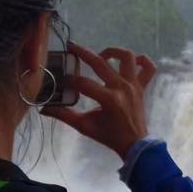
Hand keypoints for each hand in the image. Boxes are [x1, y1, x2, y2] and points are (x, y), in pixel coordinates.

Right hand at [40, 42, 156, 159]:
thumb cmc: (109, 135)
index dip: (69, 80)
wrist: (135, 144)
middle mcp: (122, 87)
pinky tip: (130, 62)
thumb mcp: (85, 126)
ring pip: (128, 58)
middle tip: (72, 47)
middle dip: (83, 53)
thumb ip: (64, 115)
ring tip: (102, 56)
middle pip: (101, 63)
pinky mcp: (142, 87)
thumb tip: (44, 108)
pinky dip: (142, 61)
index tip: (62, 80)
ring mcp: (134, 85)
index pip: (83, 83)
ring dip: (114, 52)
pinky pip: (149, 68)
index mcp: (108, 99)